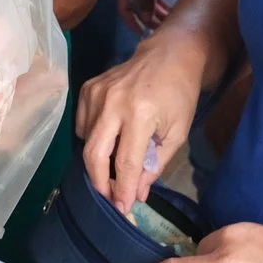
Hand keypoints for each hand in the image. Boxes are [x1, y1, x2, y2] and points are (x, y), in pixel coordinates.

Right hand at [77, 36, 207, 212]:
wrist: (168, 55)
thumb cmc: (179, 95)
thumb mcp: (176, 133)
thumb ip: (154, 165)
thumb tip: (136, 194)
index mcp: (140, 114)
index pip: (124, 162)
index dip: (122, 189)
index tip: (122, 208)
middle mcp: (112, 103)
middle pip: (94, 154)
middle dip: (99, 182)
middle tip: (108, 197)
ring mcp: (96, 94)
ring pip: (85, 141)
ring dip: (98, 160)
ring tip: (114, 165)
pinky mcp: (87, 88)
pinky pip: (82, 125)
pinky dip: (93, 138)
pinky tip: (109, 137)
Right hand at [118, 0, 172, 35]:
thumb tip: (144, 19)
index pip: (124, 10)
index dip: (133, 23)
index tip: (143, 34)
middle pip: (135, 7)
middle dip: (147, 20)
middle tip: (161, 30)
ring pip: (145, 1)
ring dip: (155, 12)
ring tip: (169, 21)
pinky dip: (159, 2)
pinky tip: (170, 8)